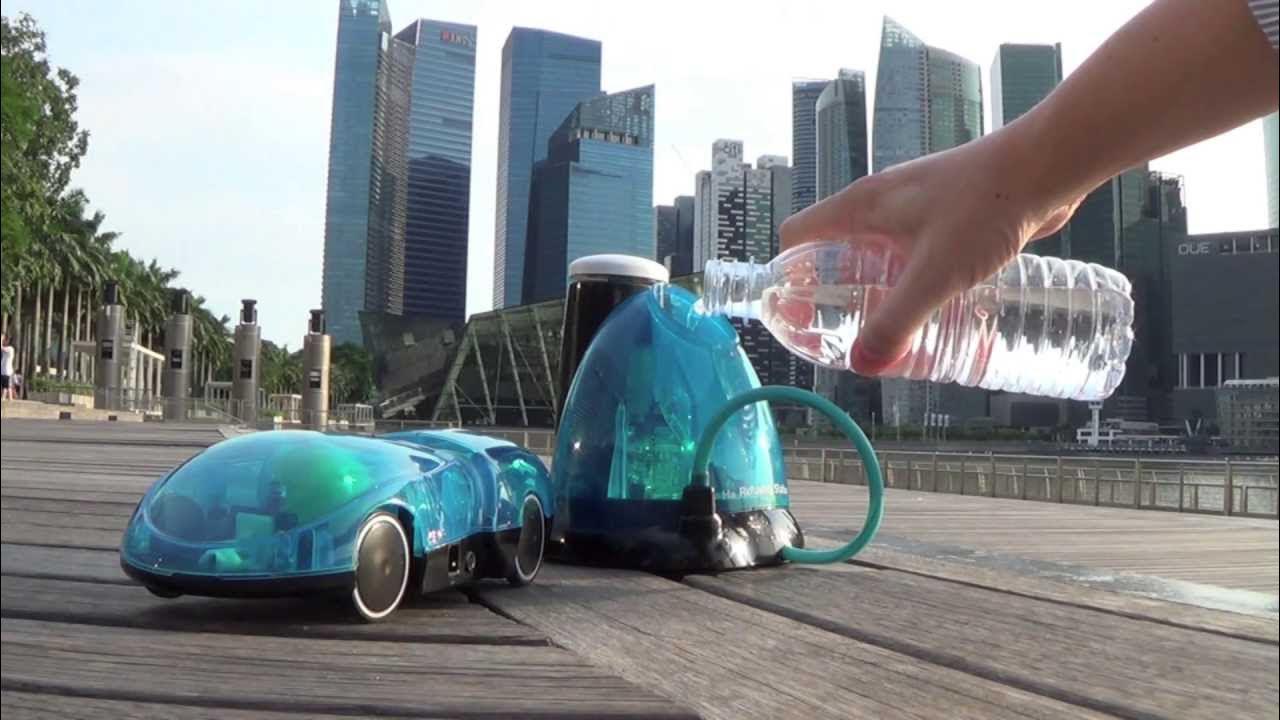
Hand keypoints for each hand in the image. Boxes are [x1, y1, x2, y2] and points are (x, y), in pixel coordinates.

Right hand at [779, 130, 1080, 375]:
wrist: (1045, 167)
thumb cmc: (986, 206)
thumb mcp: (935, 274)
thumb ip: (897, 322)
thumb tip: (863, 365)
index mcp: (860, 207)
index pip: (797, 236)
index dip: (789, 276)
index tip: (800, 314)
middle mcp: (880, 203)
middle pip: (832, 250)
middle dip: (832, 293)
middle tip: (843, 332)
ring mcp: (913, 207)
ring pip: (874, 253)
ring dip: (873, 290)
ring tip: (887, 328)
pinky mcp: (945, 215)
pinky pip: (910, 253)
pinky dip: (909, 280)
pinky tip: (933, 306)